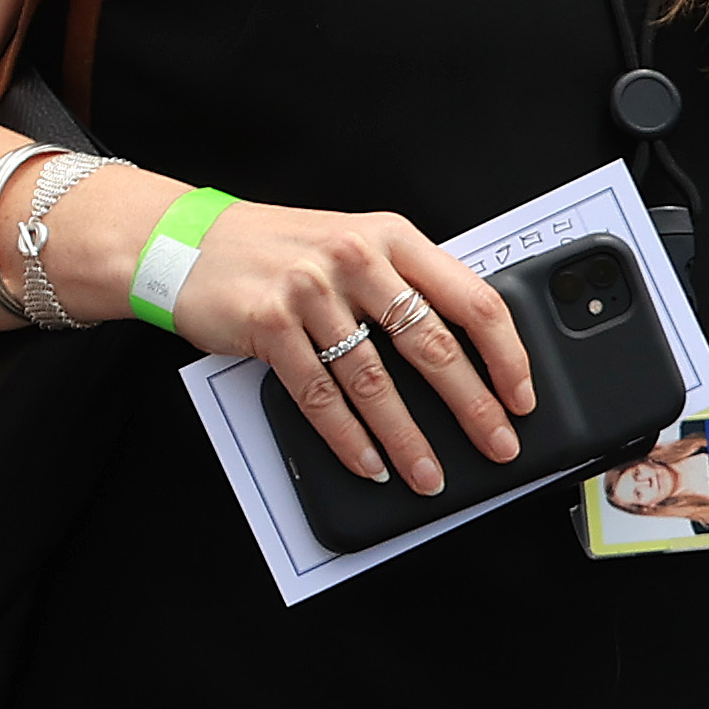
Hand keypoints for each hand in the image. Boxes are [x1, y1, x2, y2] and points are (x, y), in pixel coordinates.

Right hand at [61, 189, 537, 491]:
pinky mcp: (270, 324)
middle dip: (472, 406)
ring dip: (407, 438)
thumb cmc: (278, 249)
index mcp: (390, 235)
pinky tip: (368, 462)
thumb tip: (465, 351)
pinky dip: (348, 437)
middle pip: (431, 344)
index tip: (521, 395)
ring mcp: (310, 290)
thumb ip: (402, 282)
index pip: (472, 296)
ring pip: (375, 381)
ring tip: (427, 473)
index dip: (506, 353)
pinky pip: (320, 396)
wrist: (187, 242)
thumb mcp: (352, 242)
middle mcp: (355, 257)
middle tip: (496, 445)